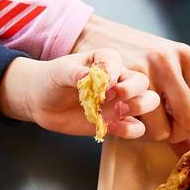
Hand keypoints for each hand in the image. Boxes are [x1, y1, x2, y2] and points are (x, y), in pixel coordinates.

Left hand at [0, 49, 159, 138]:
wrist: (42, 102)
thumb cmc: (52, 79)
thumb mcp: (60, 72)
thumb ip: (75, 73)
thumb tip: (87, 77)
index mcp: (105, 60)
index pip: (116, 62)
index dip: (112, 73)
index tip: (102, 82)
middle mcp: (117, 79)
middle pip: (142, 81)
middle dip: (132, 90)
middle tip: (112, 96)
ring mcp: (118, 101)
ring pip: (148, 101)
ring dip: (139, 107)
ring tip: (118, 111)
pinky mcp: (115, 122)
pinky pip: (135, 127)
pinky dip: (131, 129)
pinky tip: (113, 128)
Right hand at [72, 14, 189, 169]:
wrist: (90, 34)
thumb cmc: (128, 58)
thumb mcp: (161, 73)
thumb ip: (181, 103)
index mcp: (186, 58)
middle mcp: (172, 59)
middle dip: (180, 137)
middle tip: (163, 133)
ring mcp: (146, 67)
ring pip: (165, 127)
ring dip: (152, 133)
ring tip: (138, 117)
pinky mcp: (122, 76)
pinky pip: (138, 123)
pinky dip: (133, 128)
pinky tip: (124, 115)